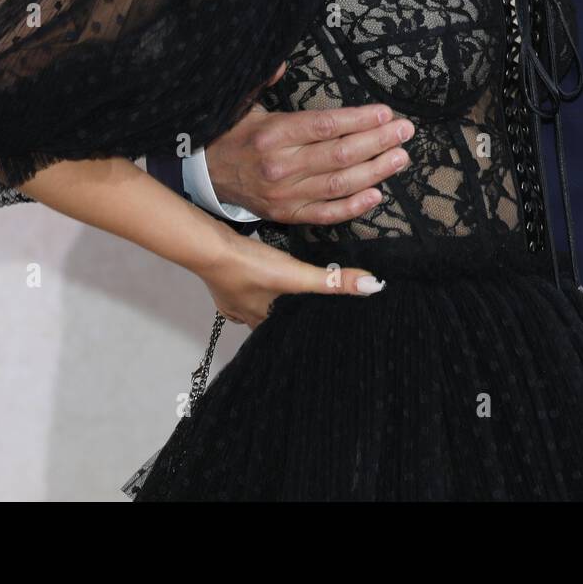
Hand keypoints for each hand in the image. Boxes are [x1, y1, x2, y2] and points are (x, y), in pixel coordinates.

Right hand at [199, 227, 384, 328]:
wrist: (210, 248)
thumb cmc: (251, 266)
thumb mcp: (296, 275)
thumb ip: (332, 281)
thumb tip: (372, 287)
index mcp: (264, 322)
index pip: (288, 334)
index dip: (302, 332)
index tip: (318, 331)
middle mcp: (245, 317)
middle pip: (272, 323)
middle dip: (288, 320)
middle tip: (307, 315)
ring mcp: (231, 301)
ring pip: (257, 309)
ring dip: (272, 306)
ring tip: (289, 303)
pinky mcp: (223, 283)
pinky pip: (242, 294)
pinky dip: (254, 291)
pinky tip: (260, 284)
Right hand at [207, 64, 413, 225]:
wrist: (204, 174)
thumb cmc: (234, 133)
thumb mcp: (245, 101)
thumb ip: (267, 80)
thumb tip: (283, 61)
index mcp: (274, 133)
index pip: (326, 126)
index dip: (360, 120)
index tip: (385, 112)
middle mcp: (282, 166)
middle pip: (340, 155)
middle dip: (378, 142)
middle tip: (404, 131)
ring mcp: (286, 195)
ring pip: (340, 184)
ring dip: (376, 171)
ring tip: (400, 157)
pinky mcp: (288, 215)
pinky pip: (327, 214)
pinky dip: (354, 207)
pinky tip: (377, 194)